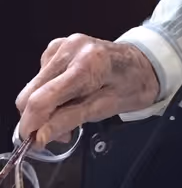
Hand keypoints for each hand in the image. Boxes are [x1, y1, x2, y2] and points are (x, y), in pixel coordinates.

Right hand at [17, 36, 158, 146]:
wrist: (144, 61)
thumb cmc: (131, 85)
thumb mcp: (105, 108)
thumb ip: (70, 120)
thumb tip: (39, 137)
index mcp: (87, 64)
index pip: (42, 99)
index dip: (30, 125)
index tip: (32, 143)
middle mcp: (71, 49)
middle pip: (30, 92)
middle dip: (37, 118)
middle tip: (58, 133)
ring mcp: (64, 44)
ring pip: (33, 86)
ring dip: (43, 107)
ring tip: (68, 113)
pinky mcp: (59, 44)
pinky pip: (41, 76)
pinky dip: (48, 91)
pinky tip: (67, 94)